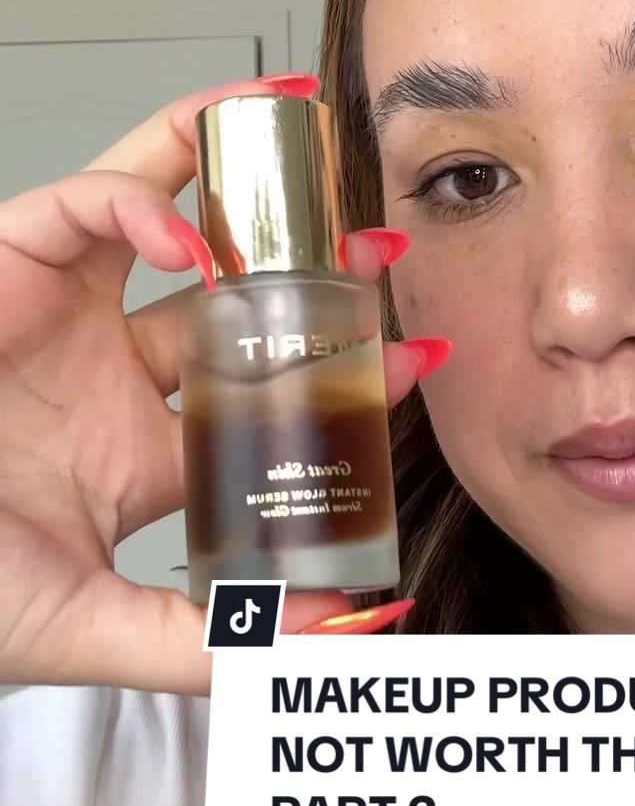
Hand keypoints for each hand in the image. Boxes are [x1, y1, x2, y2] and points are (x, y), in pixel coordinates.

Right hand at [0, 74, 448, 694]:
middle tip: (382, 251)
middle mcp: (112, 371)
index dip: (345, 374)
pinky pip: (84, 204)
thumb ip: (213, 640)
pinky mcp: (12, 260)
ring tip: (314, 164)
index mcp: (142, 452)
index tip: (422, 357)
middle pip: (234, 296)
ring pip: (166, 217)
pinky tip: (186, 234)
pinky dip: (139, 198)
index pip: (268, 399)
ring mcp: (65, 312)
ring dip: (238, 185)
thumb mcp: (95, 629)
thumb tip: (344, 635)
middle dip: (311, 268)